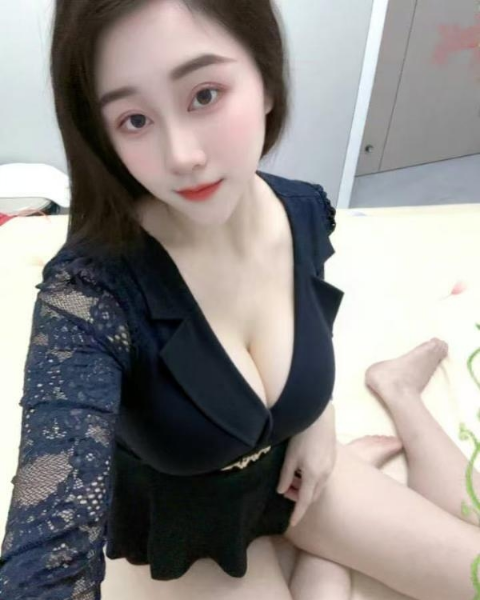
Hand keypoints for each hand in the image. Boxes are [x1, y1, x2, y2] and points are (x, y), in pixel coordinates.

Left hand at [276, 402, 336, 527]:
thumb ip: (285, 476)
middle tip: (285, 491)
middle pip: (313, 495)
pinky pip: (322, 476)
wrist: (320, 416)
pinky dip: (312, 479)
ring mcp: (331, 467)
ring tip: (292, 478)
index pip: (304, 501)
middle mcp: (325, 475)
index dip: (297, 513)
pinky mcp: (332, 458)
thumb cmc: (302, 435)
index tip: (292, 523)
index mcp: (313, 476)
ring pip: (318, 486)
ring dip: (305, 488)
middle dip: (299, 498)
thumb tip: (280, 491)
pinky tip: (302, 469)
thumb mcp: (290, 457)